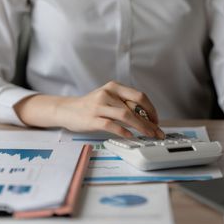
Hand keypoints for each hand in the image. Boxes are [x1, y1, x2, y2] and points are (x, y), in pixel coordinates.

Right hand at [14, 81, 164, 138]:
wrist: (67, 110)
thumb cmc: (91, 106)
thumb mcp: (109, 98)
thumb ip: (125, 104)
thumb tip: (147, 118)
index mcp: (114, 87)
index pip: (139, 96)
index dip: (151, 109)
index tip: (156, 121)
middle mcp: (107, 93)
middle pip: (135, 107)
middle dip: (149, 121)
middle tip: (157, 131)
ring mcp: (99, 106)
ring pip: (125, 115)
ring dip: (141, 127)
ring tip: (148, 135)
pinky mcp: (92, 119)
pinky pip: (111, 125)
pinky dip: (123, 131)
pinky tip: (130, 136)